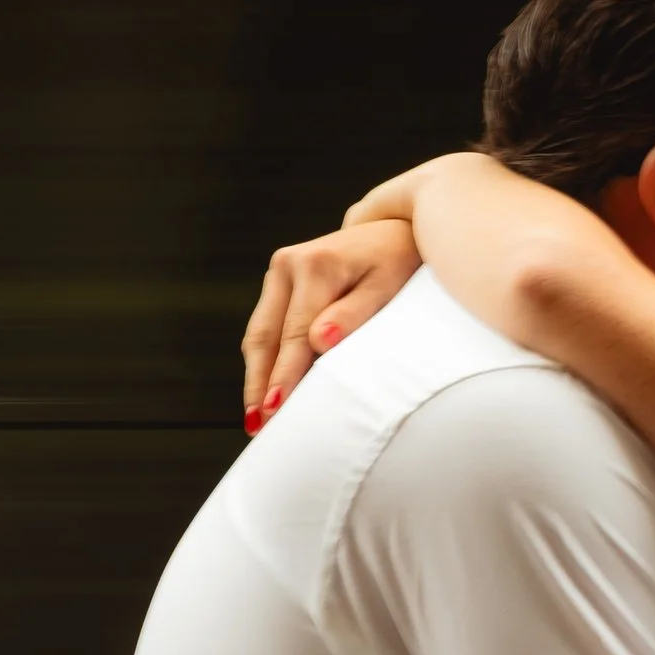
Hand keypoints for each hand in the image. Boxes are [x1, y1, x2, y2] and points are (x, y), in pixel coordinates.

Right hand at [238, 219, 419, 431]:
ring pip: (259, 333)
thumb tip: (319, 341)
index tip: (276, 409)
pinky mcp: (280, 280)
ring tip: (256, 417)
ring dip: (256, 375)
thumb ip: (354, 314)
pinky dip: (265, 358)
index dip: (285, 374)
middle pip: (265, 335)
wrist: (395, 229)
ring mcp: (280, 270)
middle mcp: (288, 263)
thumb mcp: (387, 286)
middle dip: (260, 383)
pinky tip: (266, 388)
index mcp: (315, 264)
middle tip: (257, 425)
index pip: (295, 333)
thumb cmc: (399, 261)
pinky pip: (267, 326)